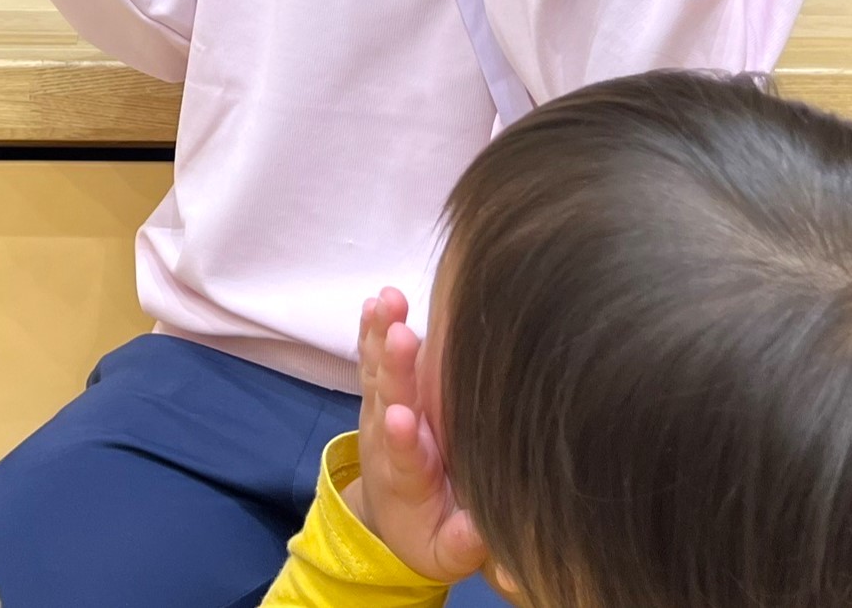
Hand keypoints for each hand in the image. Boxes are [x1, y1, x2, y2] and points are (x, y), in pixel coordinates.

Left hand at [345, 288, 487, 583]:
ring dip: (381, 334)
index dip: (403, 439)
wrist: (388, 519)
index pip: (404, 458)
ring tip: (386, 300)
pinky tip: (376, 299)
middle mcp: (390, 438)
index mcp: (408, 480)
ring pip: (379, 370)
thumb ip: (462, 542)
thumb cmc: (429, 532)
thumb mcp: (446, 552)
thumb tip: (479, 531)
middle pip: (390, 400)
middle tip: (400, 335)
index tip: (402, 417)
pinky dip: (371, 328)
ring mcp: (381, 412)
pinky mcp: (380, 394)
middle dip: (395, 368)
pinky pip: (372, 358)